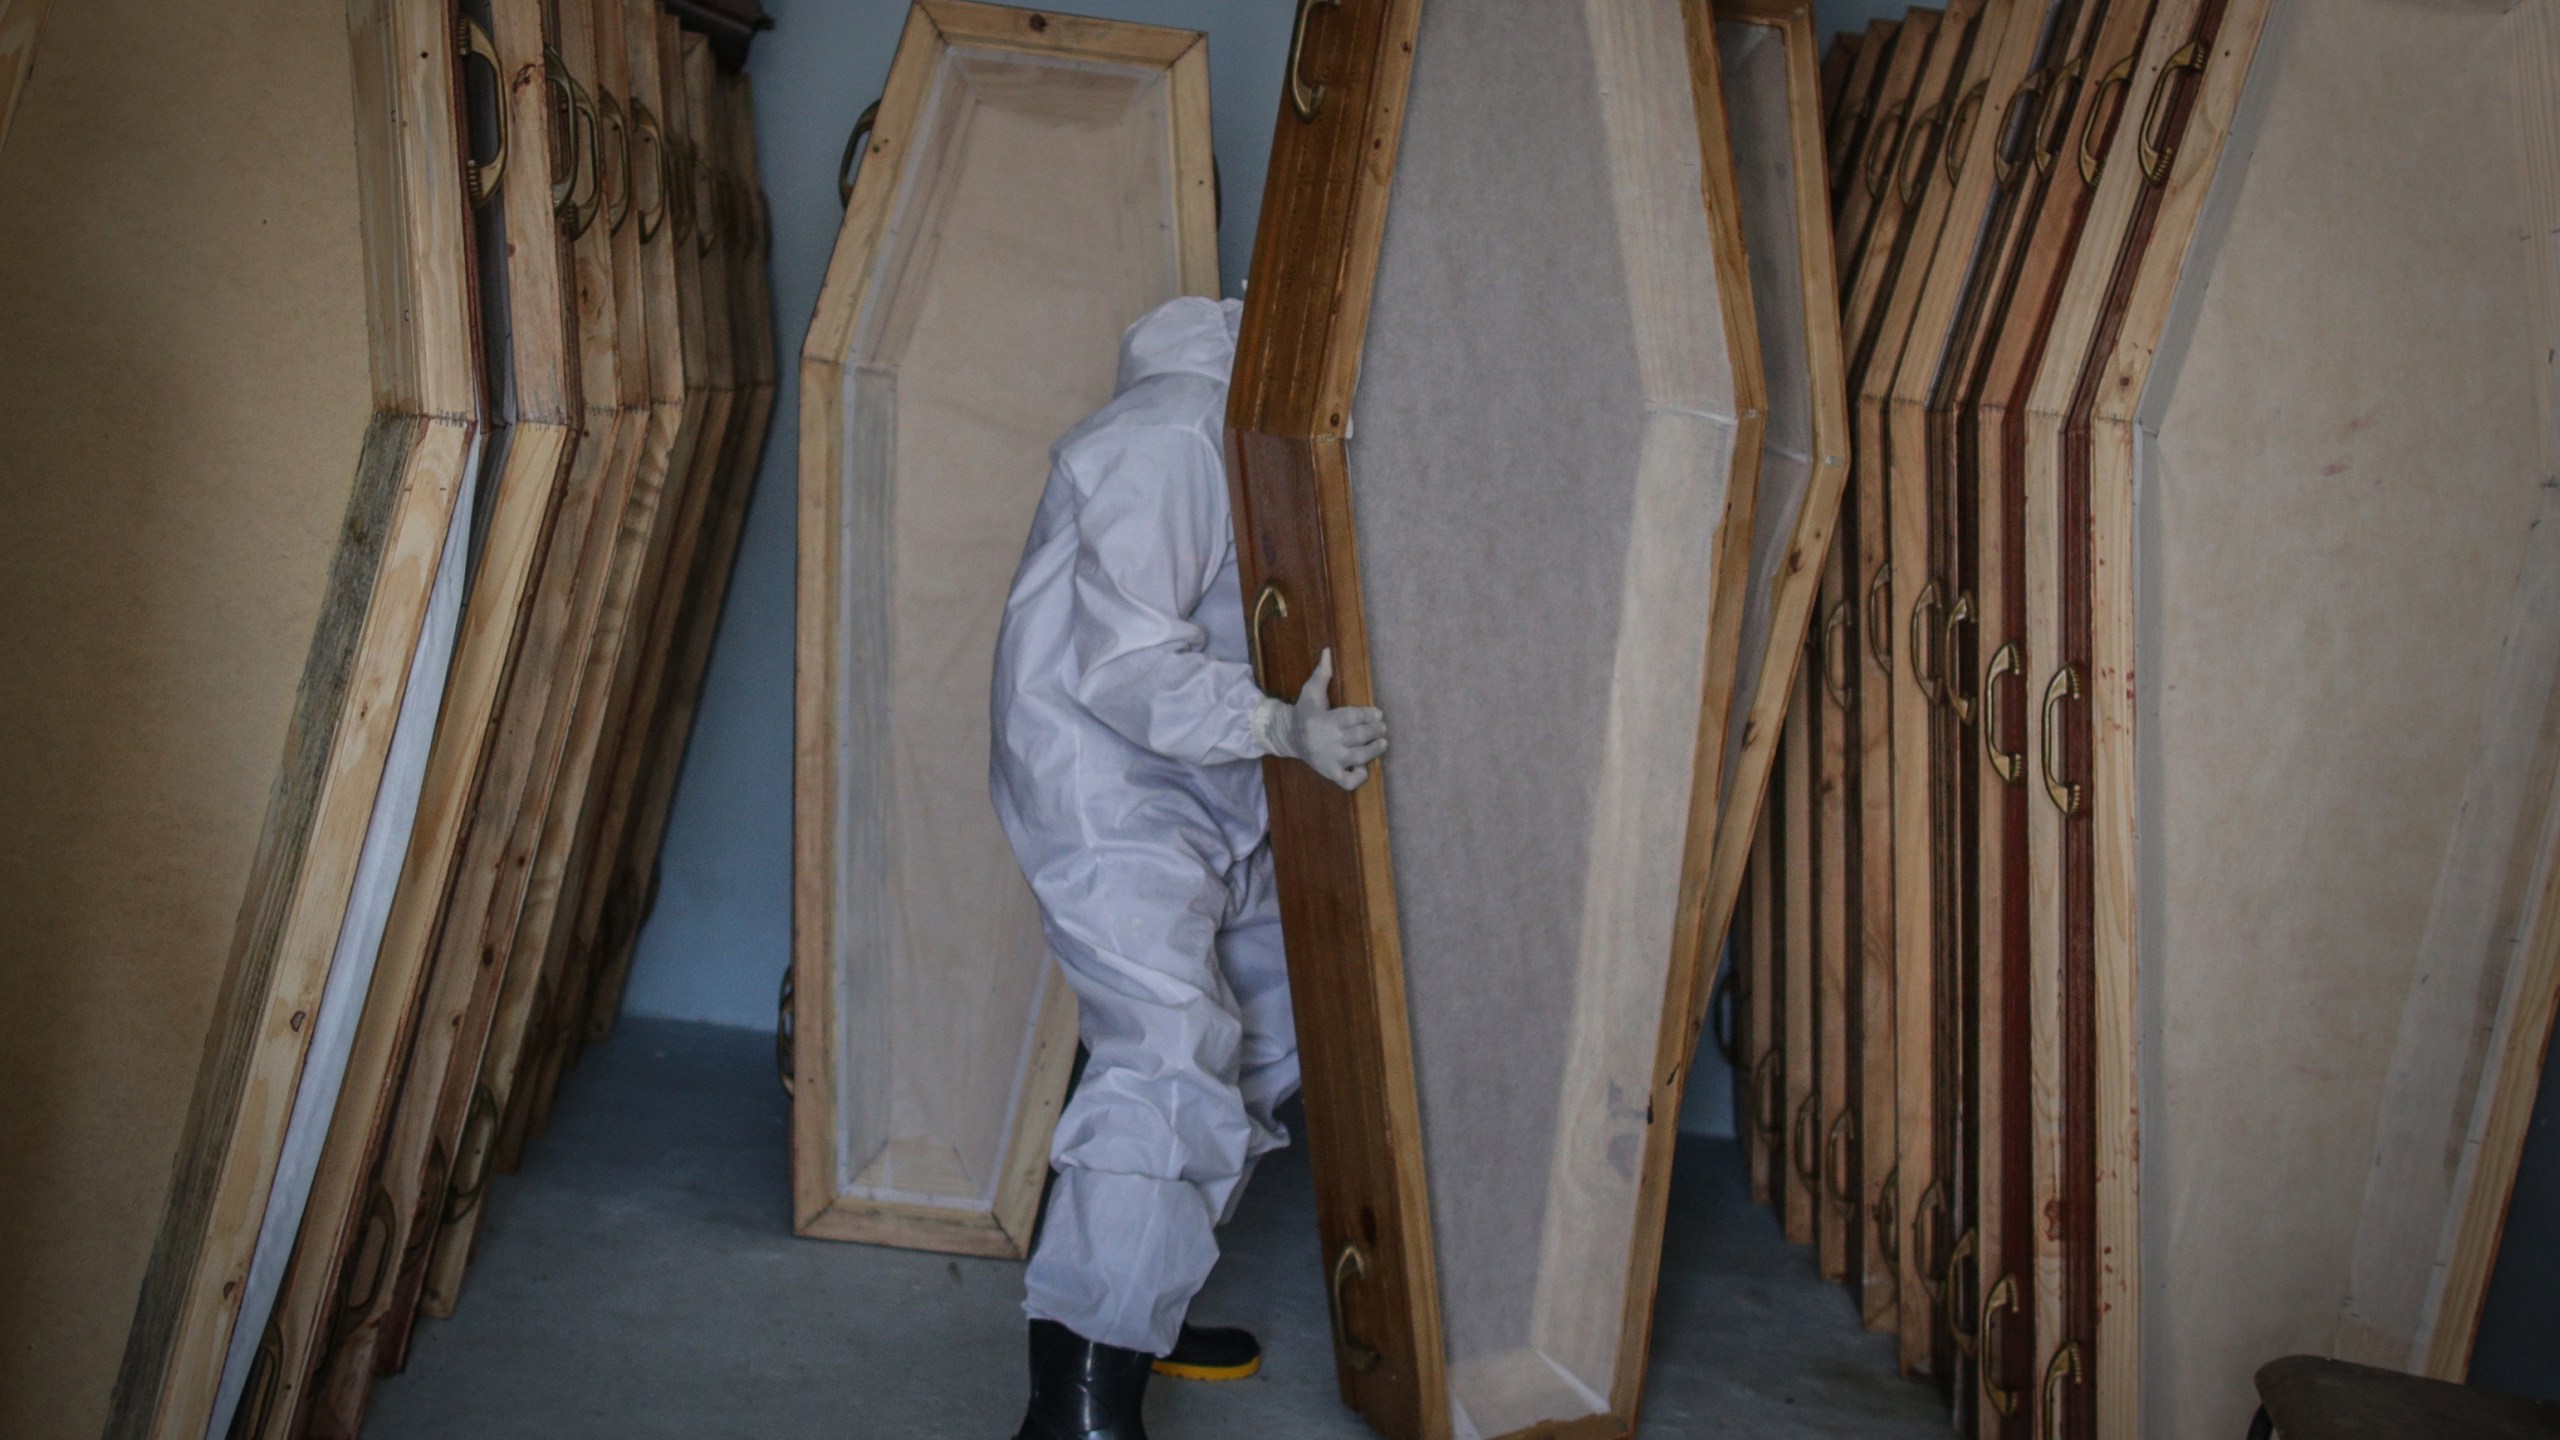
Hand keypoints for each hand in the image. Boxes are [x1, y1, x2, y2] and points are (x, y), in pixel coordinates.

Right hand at [1255, 648, 1387, 790]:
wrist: (1289, 737)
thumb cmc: (1305, 712)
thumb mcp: (1310, 691)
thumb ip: (1322, 673)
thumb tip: (1328, 650)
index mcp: (1325, 720)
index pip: (1353, 717)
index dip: (1369, 714)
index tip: (1378, 712)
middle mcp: (1329, 740)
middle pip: (1359, 736)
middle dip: (1375, 731)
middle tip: (1382, 727)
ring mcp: (1330, 759)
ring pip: (1358, 757)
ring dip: (1374, 751)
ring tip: (1382, 743)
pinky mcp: (1329, 773)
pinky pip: (1347, 780)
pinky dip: (1358, 777)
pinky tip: (1364, 768)